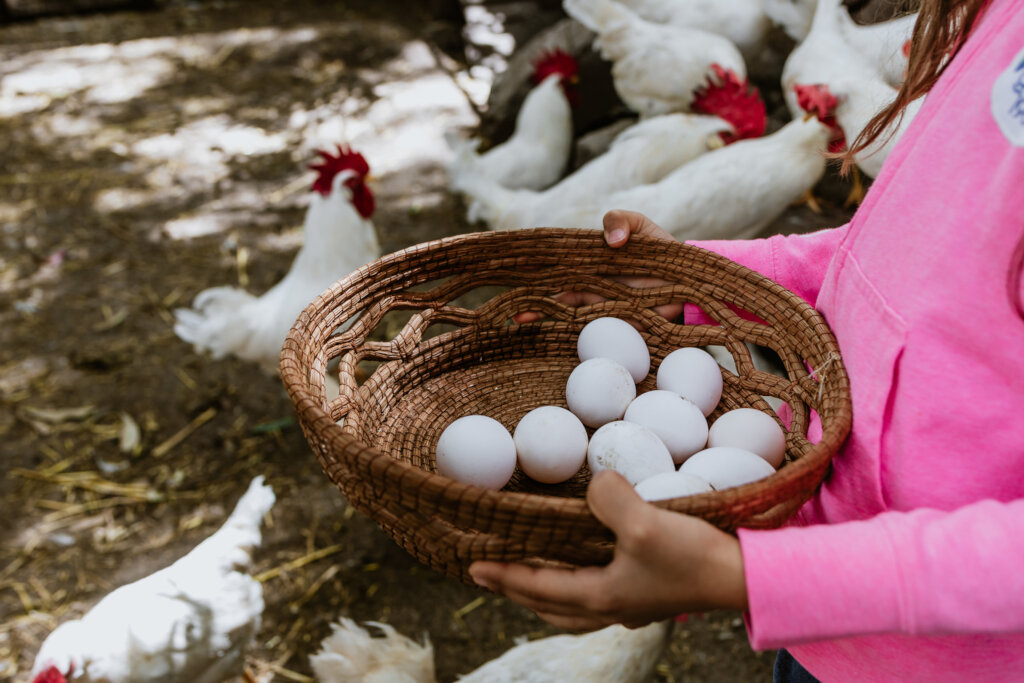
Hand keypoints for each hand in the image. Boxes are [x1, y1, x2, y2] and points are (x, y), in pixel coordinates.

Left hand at [469, 471, 748, 630]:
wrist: (743, 577)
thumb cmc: (693, 556)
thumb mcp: (644, 523)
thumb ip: (608, 501)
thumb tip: (593, 485)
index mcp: (599, 596)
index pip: (536, 587)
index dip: (503, 575)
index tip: (472, 567)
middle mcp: (610, 607)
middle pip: (549, 606)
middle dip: (517, 591)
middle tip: (491, 575)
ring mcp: (632, 605)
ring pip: (573, 608)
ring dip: (545, 594)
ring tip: (530, 578)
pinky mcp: (651, 596)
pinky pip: (598, 598)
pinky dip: (576, 589)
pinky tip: (586, 571)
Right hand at [513, 210, 683, 321]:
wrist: (690, 283)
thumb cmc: (663, 252)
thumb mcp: (643, 226)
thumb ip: (624, 220)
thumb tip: (612, 239)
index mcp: (589, 262)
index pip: (556, 265)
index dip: (533, 268)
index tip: (512, 271)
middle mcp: (590, 285)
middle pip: (553, 293)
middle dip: (530, 300)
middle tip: (512, 310)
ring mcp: (601, 306)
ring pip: (566, 312)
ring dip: (544, 317)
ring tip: (521, 320)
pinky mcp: (616, 324)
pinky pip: (592, 330)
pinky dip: (574, 334)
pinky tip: (554, 339)